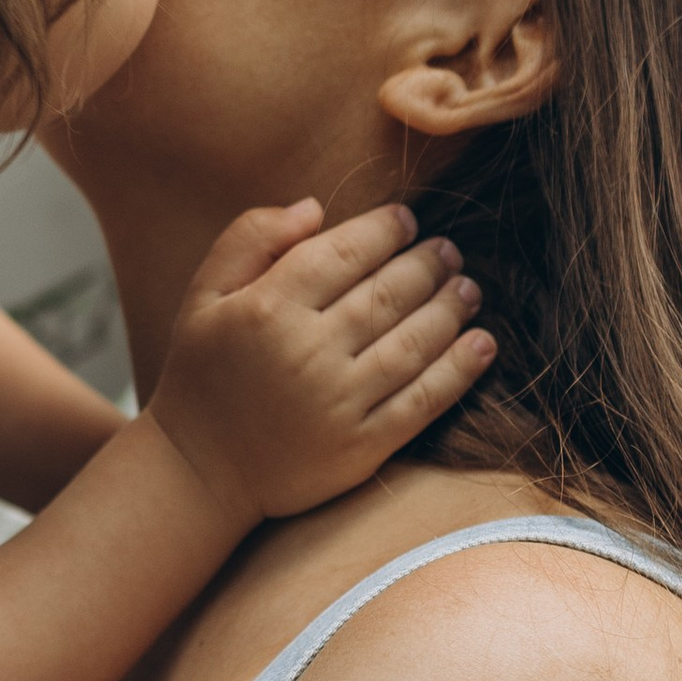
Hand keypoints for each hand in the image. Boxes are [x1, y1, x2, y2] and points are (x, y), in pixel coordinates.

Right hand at [145, 200, 491, 524]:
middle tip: (449, 252)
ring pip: (413, 343)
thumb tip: (315, 207)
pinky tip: (482, 344)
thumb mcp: (203, 296)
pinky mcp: (360, 447)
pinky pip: (423, 400)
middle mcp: (307, 352)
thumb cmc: (202, 374)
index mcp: (267, 308)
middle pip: (387, 293)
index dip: (384, 230)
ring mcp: (338, 403)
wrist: (199, 472)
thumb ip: (250, 239)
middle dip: (428, 265)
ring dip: (450, 309)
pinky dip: (460, 370)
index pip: (344, 251)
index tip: (407, 220)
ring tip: (469, 290)